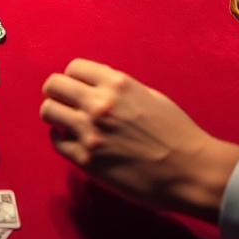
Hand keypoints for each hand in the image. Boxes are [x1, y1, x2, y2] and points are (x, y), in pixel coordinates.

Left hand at [40, 59, 238, 222]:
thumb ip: (120, 90)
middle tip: (66, 103)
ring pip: (48, 111)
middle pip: (53, 86)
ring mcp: (89, 132)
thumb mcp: (150, 96)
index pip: (73, 68)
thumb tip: (96, 87)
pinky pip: (56, 141)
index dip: (74, 78)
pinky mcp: (85, 160)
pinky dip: (62, 139)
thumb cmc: (177, 133)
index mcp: (117, 84)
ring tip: (68, 122)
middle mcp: (99, 104)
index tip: (79, 87)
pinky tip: (73, 141)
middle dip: (57, 93)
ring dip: (56, 115)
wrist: (190, 171)